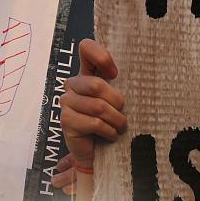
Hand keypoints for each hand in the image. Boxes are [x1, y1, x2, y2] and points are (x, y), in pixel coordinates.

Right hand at [54, 39, 126, 192]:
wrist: (97, 151)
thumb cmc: (110, 122)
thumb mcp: (116, 101)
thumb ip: (119, 85)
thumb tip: (132, 73)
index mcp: (86, 74)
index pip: (86, 49)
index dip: (102, 57)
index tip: (115, 74)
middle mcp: (73, 85)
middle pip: (96, 84)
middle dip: (116, 102)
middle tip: (123, 115)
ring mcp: (67, 102)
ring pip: (98, 106)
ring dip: (116, 120)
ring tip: (120, 127)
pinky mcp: (66, 121)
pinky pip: (94, 123)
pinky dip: (109, 131)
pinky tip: (111, 135)